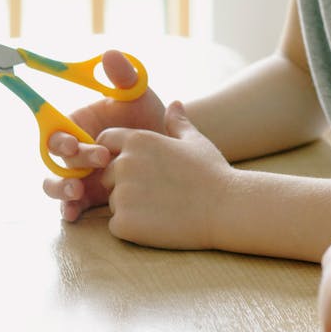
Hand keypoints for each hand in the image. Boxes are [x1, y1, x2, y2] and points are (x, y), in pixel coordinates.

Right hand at [42, 50, 165, 220]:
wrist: (170, 148)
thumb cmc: (150, 116)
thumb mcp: (139, 95)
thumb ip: (124, 76)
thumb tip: (109, 53)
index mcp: (79, 123)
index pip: (58, 130)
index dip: (60, 138)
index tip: (77, 142)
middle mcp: (75, 150)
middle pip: (56, 160)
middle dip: (69, 165)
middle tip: (98, 163)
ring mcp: (81, 175)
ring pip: (56, 186)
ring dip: (60, 191)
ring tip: (77, 193)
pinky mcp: (90, 197)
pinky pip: (71, 206)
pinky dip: (69, 211)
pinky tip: (76, 213)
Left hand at [98, 101, 232, 248]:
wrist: (225, 208)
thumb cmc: (212, 172)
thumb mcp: (195, 141)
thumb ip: (177, 123)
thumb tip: (174, 103)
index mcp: (138, 140)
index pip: (105, 141)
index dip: (114, 153)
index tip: (134, 167)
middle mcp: (124, 163)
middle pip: (108, 176)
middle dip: (125, 184)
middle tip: (160, 192)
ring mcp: (122, 194)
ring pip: (113, 202)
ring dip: (131, 207)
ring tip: (164, 207)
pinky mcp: (123, 223)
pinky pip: (117, 225)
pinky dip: (133, 228)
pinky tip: (159, 223)